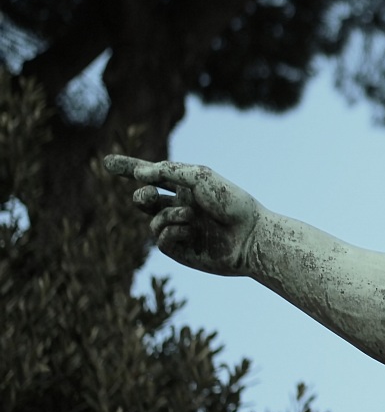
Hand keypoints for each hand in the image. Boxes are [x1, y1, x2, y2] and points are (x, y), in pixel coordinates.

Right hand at [105, 155, 261, 275]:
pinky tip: (189, 231)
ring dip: (167, 215)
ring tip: (190, 215)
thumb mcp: (201, 177)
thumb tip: (139, 174)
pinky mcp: (181, 250)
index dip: (130, 169)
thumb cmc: (232, 203)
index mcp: (189, 187)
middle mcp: (183, 206)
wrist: (250, 236)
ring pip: (153, 220)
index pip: (153, 176)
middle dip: (141, 196)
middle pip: (146, 199)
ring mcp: (181, 229)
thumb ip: (168, 171)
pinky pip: (160, 239)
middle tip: (147, 195)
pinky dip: (170, 231)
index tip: (107, 162)